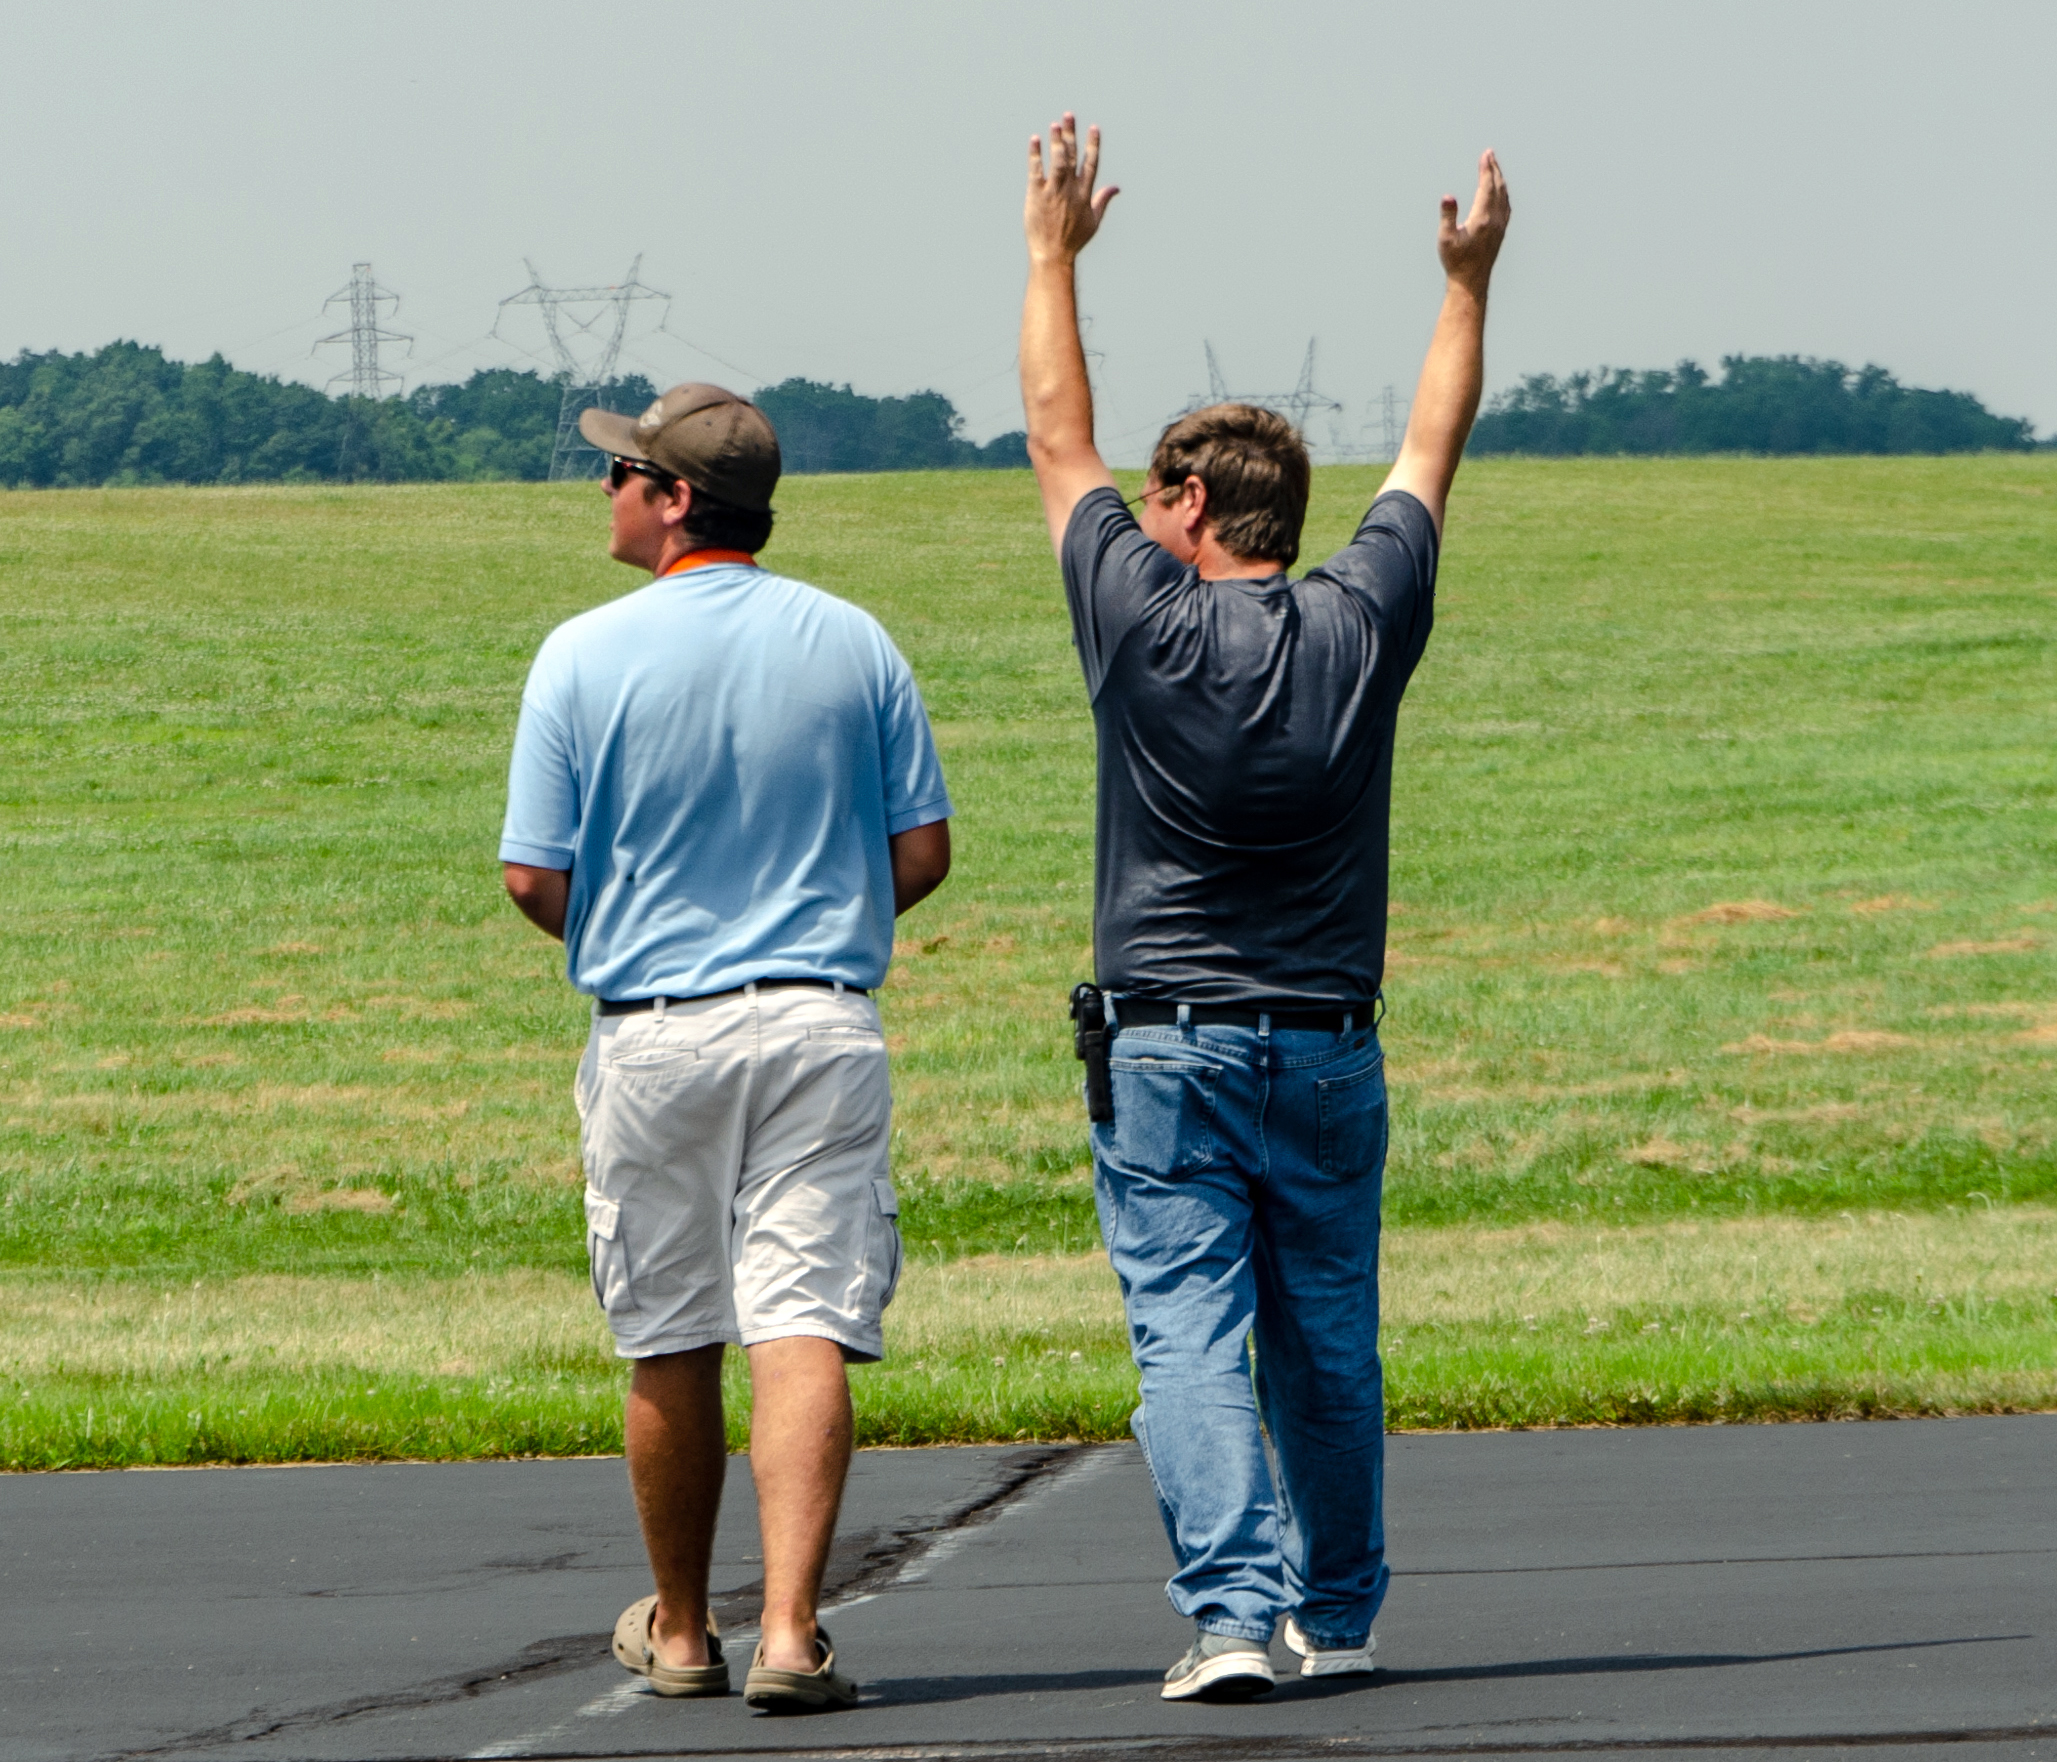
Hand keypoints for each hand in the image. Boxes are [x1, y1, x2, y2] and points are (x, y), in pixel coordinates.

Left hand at [1025, 113, 1117, 264]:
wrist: (1052, 254)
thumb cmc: (1073, 240)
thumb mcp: (1093, 221)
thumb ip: (1104, 200)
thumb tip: (1117, 188)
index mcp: (1084, 194)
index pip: (1091, 164)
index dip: (1092, 144)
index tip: (1094, 128)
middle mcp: (1070, 189)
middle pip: (1072, 156)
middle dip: (1071, 135)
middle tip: (1068, 116)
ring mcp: (1053, 191)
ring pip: (1057, 161)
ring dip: (1056, 142)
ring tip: (1055, 125)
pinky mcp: (1037, 195)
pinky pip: (1036, 171)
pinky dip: (1036, 155)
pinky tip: (1035, 140)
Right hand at [1437, 149, 1510, 295]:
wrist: (1471, 281)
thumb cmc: (1455, 261)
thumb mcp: (1445, 239)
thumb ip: (1447, 216)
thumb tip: (1448, 197)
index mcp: (1482, 218)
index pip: (1487, 186)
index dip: (1486, 169)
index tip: (1486, 154)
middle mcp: (1495, 219)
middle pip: (1498, 187)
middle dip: (1494, 169)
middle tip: (1489, 154)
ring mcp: (1500, 226)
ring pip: (1504, 196)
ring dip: (1499, 179)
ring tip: (1494, 168)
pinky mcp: (1501, 232)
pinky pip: (1506, 206)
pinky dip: (1503, 193)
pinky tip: (1500, 192)